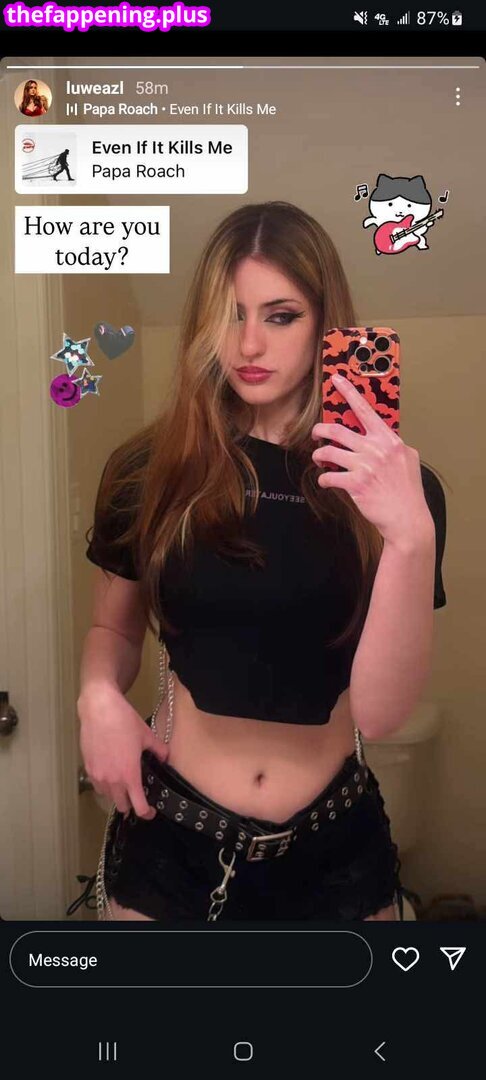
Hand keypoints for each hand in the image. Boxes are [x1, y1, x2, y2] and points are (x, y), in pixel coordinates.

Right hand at [78, 687, 168, 819]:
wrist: (100, 709)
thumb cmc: (124, 722)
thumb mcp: (147, 735)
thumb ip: (159, 750)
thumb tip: (166, 758)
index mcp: (129, 775)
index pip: (138, 806)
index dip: (146, 813)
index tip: (151, 812)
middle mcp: (112, 780)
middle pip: (121, 806)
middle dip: (131, 805)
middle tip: (137, 798)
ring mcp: (98, 775)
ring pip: (108, 797)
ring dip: (116, 796)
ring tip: (123, 786)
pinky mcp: (88, 767)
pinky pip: (97, 785)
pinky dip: (104, 786)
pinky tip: (110, 776)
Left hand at [311, 372, 433, 545]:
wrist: (407, 519)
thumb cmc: (408, 492)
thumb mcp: (408, 460)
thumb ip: (393, 446)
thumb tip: (380, 438)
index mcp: (389, 440)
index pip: (366, 410)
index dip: (349, 392)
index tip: (336, 379)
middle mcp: (376, 449)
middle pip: (337, 430)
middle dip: (320, 430)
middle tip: (316, 434)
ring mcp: (365, 466)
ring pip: (328, 452)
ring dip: (319, 455)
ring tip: (320, 459)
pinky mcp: (355, 484)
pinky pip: (329, 476)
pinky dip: (324, 479)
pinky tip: (327, 482)